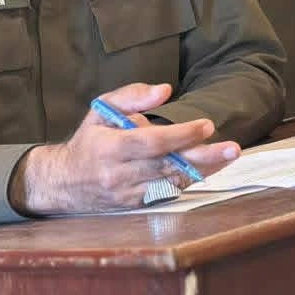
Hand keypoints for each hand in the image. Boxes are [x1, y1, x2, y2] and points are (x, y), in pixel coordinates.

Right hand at [10, 82, 240, 214]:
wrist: (62, 183)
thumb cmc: (88, 140)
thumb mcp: (101, 110)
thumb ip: (132, 97)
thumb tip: (164, 90)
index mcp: (110, 147)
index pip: (150, 142)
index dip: (180, 135)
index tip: (206, 125)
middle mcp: (120, 174)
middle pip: (167, 165)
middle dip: (203, 157)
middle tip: (232, 148)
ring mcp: (128, 193)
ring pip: (172, 182)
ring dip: (204, 170)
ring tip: (228, 155)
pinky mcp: (135, 205)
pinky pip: (167, 193)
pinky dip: (189, 181)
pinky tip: (209, 169)